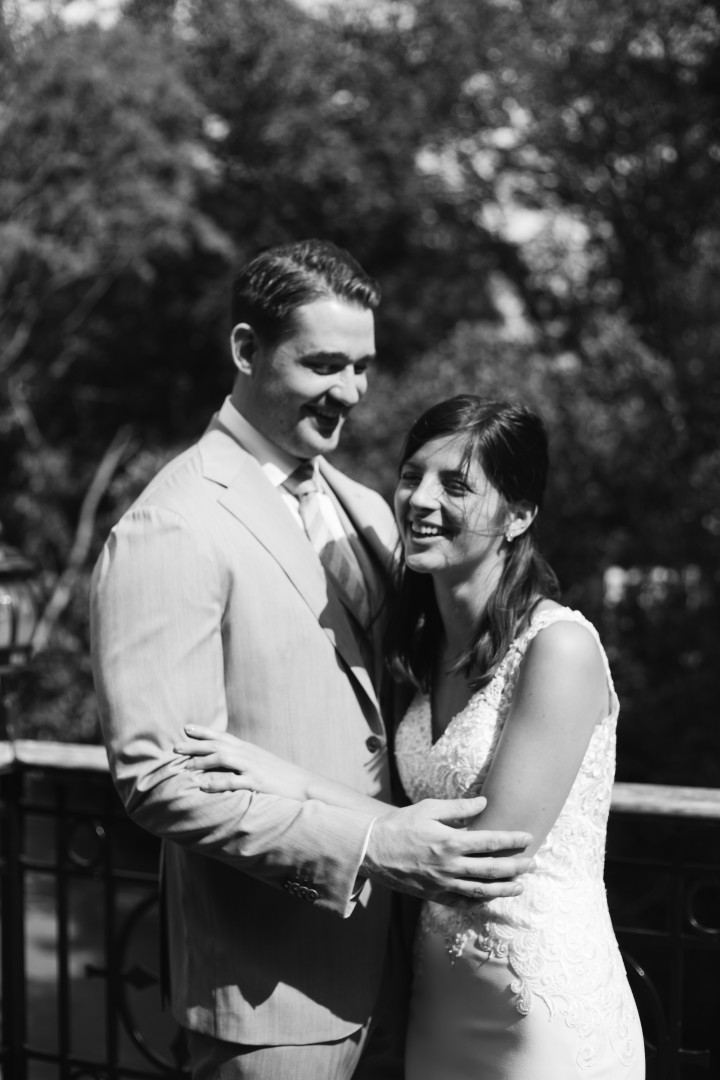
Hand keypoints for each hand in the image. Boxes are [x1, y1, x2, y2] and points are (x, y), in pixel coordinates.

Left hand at [173, 726, 311, 800]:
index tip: (185, 728)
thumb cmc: (281, 776)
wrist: (304, 785)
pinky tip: (203, 786)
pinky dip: (216, 783)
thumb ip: (244, 759)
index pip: (221, 735)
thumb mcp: (261, 762)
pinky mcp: (257, 782)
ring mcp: (252, 767)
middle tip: (175, 748)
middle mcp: (248, 754)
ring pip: (222, 758)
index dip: (203, 731)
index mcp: (248, 749)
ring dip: (202, 762)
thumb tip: (227, 760)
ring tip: (185, 767)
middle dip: (195, 745)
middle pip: (217, 745)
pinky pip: (233, 781)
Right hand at [362, 797, 532, 904]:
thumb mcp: (429, 808)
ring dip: (504, 889)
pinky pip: (462, 903)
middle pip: (492, 869)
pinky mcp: (434, 895)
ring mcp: (443, 884)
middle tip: (533, 864)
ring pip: (481, 891)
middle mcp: (450, 865)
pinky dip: (479, 902)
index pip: (491, 842)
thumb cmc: (400, 825)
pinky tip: (490, 898)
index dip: (512, 840)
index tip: (529, 838)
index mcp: (450, 841)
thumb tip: (484, 803)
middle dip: (516, 867)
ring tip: (520, 886)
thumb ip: (459, 808)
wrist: (372, 851)